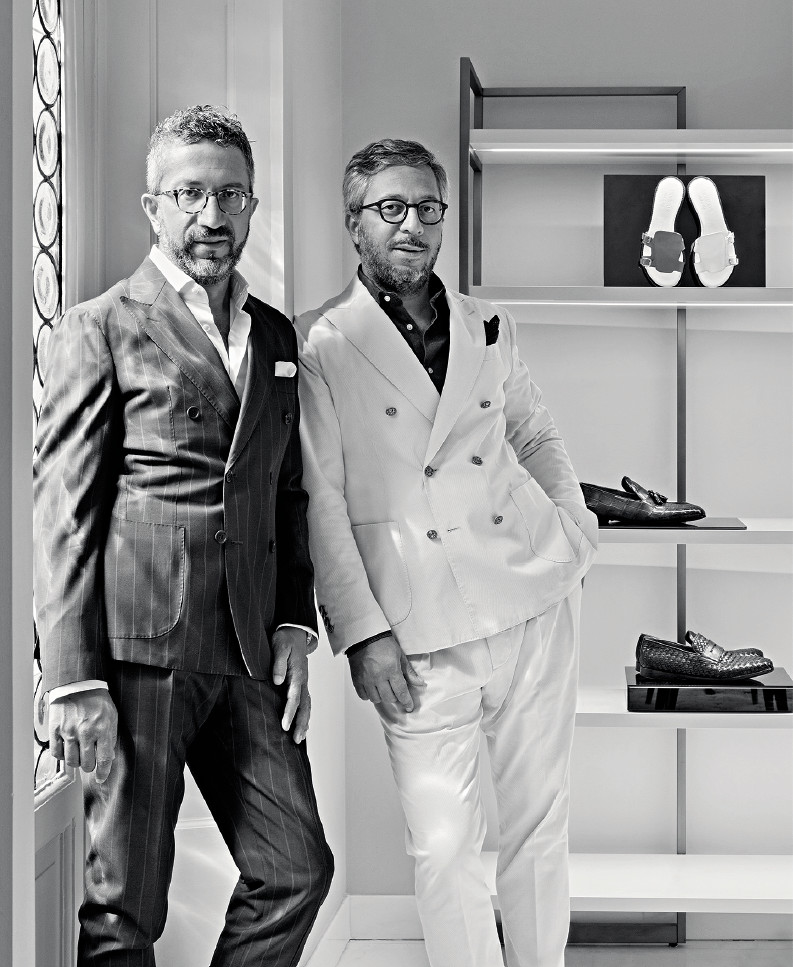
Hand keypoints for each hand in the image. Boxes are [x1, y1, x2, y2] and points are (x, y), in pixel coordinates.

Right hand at [48, 688, 117, 782]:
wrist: (78, 684)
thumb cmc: (97, 700)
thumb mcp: (111, 716)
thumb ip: (111, 737)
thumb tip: (109, 757)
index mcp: (103, 729)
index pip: (104, 759)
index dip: (103, 772)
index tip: (101, 777)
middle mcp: (86, 733)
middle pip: (87, 764)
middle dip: (90, 765)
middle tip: (90, 760)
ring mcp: (69, 732)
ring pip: (71, 762)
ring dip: (76, 762)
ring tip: (79, 754)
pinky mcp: (56, 730)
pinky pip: (57, 753)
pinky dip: (62, 755)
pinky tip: (68, 748)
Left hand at [271, 626, 310, 742]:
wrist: (295, 631)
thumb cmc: (285, 638)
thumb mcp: (279, 646)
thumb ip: (278, 662)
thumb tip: (278, 680)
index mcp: (298, 673)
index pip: (294, 696)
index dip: (289, 712)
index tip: (284, 725)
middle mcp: (303, 680)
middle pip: (304, 705)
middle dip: (300, 723)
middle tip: (295, 739)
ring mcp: (304, 682)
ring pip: (307, 705)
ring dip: (304, 722)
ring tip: (300, 738)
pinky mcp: (301, 683)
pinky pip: (305, 702)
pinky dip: (305, 715)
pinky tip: (302, 725)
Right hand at [347, 635, 425, 711]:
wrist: (365, 636)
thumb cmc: (383, 643)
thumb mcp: (400, 655)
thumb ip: (409, 671)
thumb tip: (419, 683)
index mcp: (391, 670)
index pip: (401, 692)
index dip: (406, 701)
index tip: (409, 707)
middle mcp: (378, 677)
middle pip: (389, 698)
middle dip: (395, 697)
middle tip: (395, 691)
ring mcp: (366, 679)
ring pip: (376, 699)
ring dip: (382, 696)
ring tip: (383, 689)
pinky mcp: (356, 679)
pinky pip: (363, 696)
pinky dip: (368, 695)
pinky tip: (372, 689)